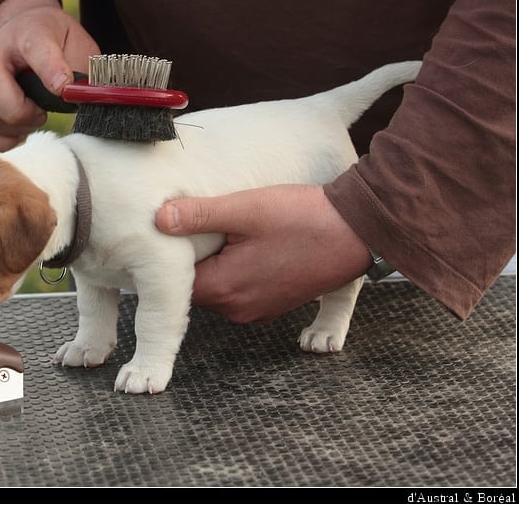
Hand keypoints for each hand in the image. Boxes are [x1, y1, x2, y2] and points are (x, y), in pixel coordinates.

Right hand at [0, 0, 99, 150]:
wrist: (19, 36)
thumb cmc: (54, 46)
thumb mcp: (78, 46)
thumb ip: (84, 71)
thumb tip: (80, 101)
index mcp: (28, 33)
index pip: (36, 48)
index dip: (51, 70)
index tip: (62, 88)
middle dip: (27, 114)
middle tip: (43, 112)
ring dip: (15, 130)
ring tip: (30, 118)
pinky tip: (16, 131)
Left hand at [155, 184, 372, 322]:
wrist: (360, 231)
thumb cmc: (305, 218)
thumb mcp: (246, 209)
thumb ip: (199, 215)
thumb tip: (158, 218)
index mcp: (226, 290)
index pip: (174, 281)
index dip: (168, 255)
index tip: (166, 230)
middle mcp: (239, 309)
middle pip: (194, 285)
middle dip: (191, 258)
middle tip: (192, 223)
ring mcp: (258, 309)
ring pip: (217, 286)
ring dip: (215, 262)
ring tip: (220, 229)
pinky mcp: (274, 303)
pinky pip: (240, 287)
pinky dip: (235, 268)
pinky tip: (244, 242)